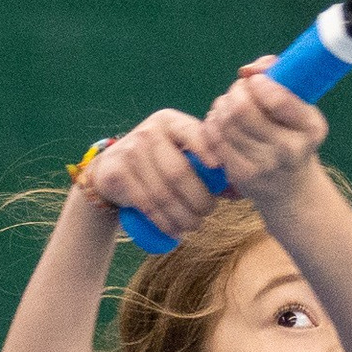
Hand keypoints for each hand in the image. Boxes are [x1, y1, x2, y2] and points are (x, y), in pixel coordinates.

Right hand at [76, 108, 227, 239]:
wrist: (112, 169)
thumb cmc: (159, 163)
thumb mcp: (180, 153)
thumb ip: (206, 164)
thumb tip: (239, 186)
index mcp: (170, 122)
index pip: (193, 134)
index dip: (207, 150)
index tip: (218, 167)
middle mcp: (149, 131)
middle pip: (179, 172)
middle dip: (198, 198)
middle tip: (208, 212)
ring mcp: (129, 150)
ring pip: (163, 193)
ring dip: (182, 216)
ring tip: (194, 225)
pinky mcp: (116, 172)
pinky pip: (146, 203)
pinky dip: (163, 221)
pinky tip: (174, 230)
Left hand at [203, 62, 327, 197]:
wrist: (291, 187)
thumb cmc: (294, 134)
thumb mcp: (301, 108)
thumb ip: (281, 76)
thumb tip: (248, 70)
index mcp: (310, 128)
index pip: (278, 101)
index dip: (258, 83)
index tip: (256, 80)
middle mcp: (288, 150)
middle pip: (242, 109)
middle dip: (236, 91)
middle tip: (241, 89)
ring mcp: (263, 166)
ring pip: (225, 122)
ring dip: (223, 104)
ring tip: (231, 103)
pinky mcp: (240, 174)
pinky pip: (215, 138)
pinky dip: (214, 122)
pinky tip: (222, 121)